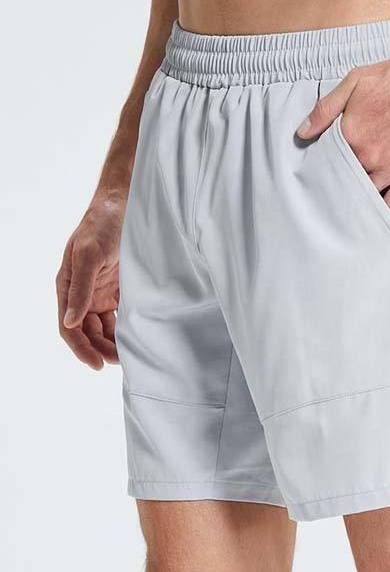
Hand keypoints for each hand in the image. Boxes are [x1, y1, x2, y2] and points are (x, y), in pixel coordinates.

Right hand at [56, 197, 124, 369]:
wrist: (125, 206)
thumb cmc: (102, 226)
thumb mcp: (90, 255)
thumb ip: (81, 288)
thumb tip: (70, 322)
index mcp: (68, 287)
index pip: (69, 328)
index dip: (81, 349)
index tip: (97, 365)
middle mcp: (83, 293)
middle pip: (88, 332)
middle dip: (101, 349)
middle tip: (121, 361)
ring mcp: (101, 292)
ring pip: (105, 327)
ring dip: (114, 342)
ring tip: (131, 353)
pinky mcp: (120, 289)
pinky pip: (121, 315)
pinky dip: (127, 328)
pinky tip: (139, 336)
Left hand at [296, 41, 389, 213]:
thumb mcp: (357, 81)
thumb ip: (326, 108)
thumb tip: (303, 132)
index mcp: (351, 134)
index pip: (326, 163)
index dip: (322, 170)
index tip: (319, 177)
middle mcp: (368, 156)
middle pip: (344, 183)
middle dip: (337, 189)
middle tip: (330, 197)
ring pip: (365, 196)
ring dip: (356, 202)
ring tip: (348, 210)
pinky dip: (380, 213)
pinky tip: (372, 216)